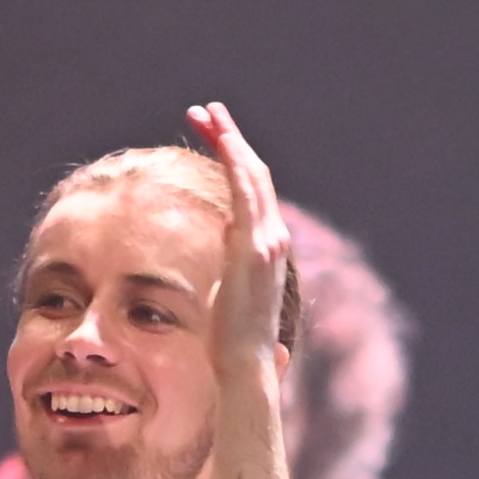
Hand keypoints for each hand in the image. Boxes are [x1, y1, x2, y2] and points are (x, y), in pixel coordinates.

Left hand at [190, 98, 295, 478]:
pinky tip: (218, 137)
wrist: (244, 368)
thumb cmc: (233, 346)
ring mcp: (267, 243)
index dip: (235, 161)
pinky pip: (244, 191)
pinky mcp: (254, 247)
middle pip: (255, 176)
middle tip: (206, 110)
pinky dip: (233, 160)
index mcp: (266, 251)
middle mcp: (272, 241)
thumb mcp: (230, 301)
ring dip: (229, 139)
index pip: (254, 194)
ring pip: (251, 176)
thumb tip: (228, 274)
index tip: (212, 137)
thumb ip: (233, 277)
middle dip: (230, 138)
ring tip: (206, 112)